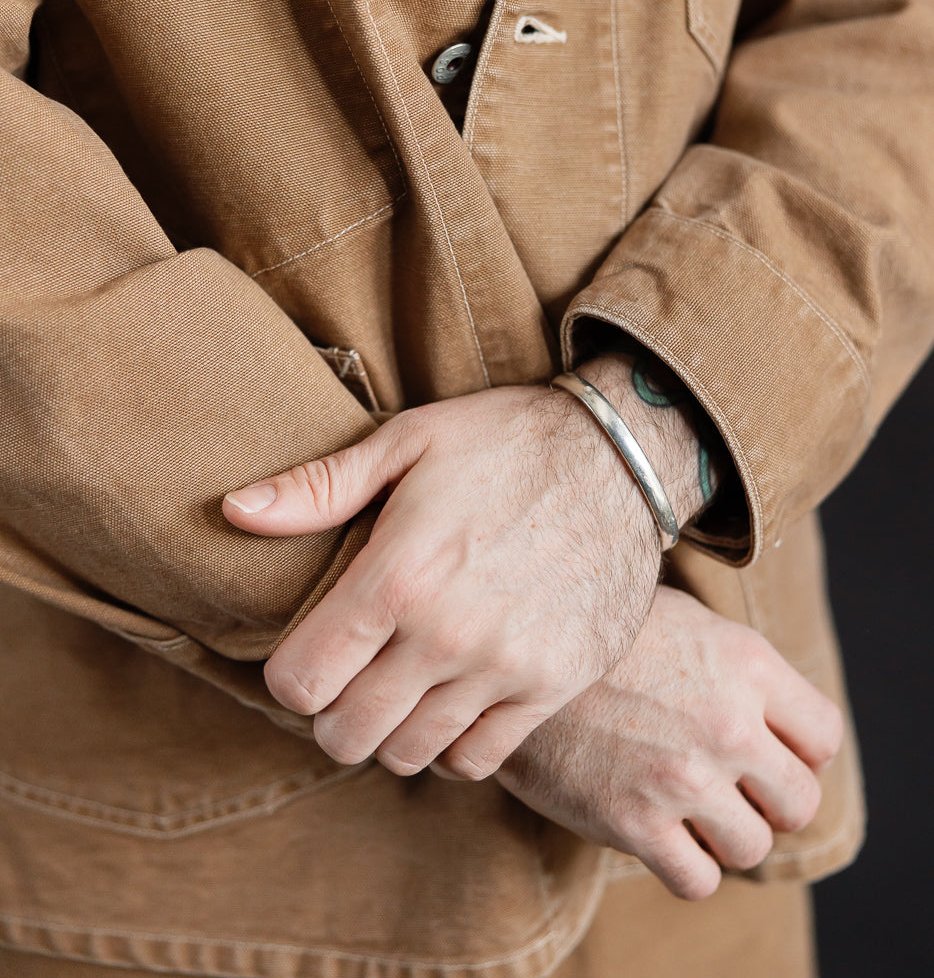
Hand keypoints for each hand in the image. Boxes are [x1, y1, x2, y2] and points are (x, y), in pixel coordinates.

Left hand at [221, 365, 699, 780]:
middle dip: (330, 713)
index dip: (288, 674)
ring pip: (408, 755)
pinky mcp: (551, 687)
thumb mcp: (407, 442)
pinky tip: (448, 700)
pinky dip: (450, 744)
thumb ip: (317, 487)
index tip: (307, 651)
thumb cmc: (504, 440)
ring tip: (396, 687)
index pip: (299, 683)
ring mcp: (503, 669)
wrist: (621, 456)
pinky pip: (476, 760)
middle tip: (346, 676)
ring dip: (388, 731)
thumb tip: (233, 512)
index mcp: (397, 576)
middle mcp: (446, 637)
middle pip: (345, 735)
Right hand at [458, 586, 842, 900]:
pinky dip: (687, 867)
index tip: (770, 751)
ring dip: (726, 835)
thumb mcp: (682, 617)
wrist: (512, 655)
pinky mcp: (636, 823)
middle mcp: (728, 723)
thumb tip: (771, 706)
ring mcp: (684, 777)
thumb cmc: (598, 633)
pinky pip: (699, 879)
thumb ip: (737, 664)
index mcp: (746, 663)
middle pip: (799, 800)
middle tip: (732, 787)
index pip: (823, 735)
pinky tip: (660, 835)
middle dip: (770, 800)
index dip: (800, 750)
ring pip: (753, 847)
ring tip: (689, 808)